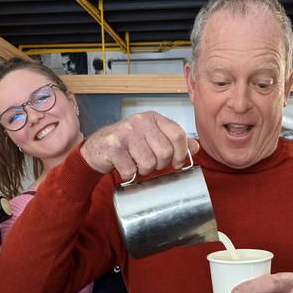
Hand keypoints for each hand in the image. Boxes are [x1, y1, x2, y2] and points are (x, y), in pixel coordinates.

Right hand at [80, 111, 199, 179]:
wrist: (96, 149)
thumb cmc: (127, 144)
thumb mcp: (153, 138)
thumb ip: (174, 142)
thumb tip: (195, 147)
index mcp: (153, 118)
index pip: (178, 134)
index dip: (181, 153)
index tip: (177, 163)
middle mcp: (140, 121)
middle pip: (165, 152)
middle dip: (160, 164)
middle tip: (150, 164)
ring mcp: (125, 132)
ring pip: (149, 162)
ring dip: (143, 170)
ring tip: (136, 164)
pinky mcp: (113, 146)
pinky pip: (130, 169)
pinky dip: (128, 174)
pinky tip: (124, 167)